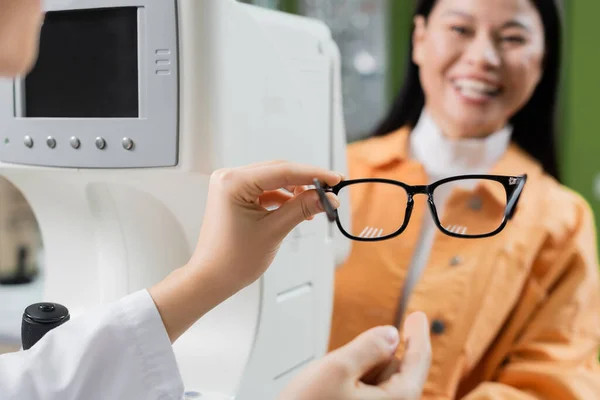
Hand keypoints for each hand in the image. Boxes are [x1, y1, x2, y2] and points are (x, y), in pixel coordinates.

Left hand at [189, 160, 342, 289]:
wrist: (211, 278)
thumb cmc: (231, 260)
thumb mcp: (274, 231)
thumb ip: (301, 209)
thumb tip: (327, 197)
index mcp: (233, 182)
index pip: (282, 171)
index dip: (313, 174)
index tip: (335, 179)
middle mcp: (229, 178)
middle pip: (278, 171)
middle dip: (306, 182)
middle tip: (331, 191)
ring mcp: (231, 186)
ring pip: (273, 180)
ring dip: (295, 191)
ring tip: (317, 204)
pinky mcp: (235, 196)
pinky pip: (265, 190)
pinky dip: (283, 198)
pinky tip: (299, 209)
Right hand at [279, 312, 431, 399]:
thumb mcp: (337, 369)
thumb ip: (368, 346)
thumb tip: (391, 335)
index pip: (418, 360)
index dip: (417, 333)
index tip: (418, 317)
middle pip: (394, 369)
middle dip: (374, 359)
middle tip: (342, 368)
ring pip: (376, 381)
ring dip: (359, 374)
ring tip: (329, 388)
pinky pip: (363, 395)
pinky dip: (352, 386)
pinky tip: (330, 393)